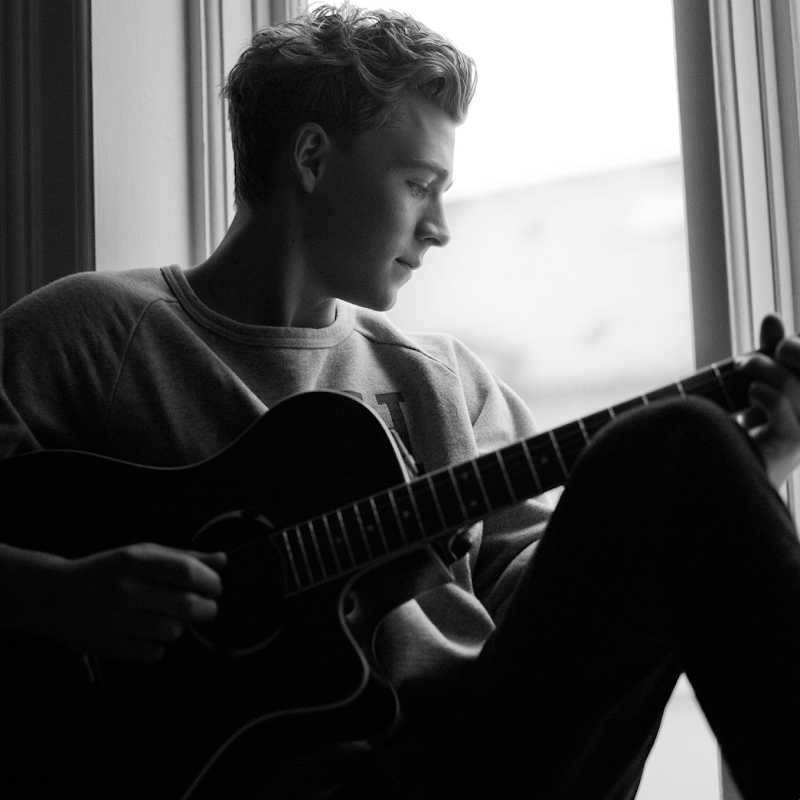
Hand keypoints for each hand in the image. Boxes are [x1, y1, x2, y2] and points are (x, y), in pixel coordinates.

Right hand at [42, 543, 226, 661]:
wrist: (54, 595)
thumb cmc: (107, 572)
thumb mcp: (141, 554)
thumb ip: (183, 557)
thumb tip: (222, 560)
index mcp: (134, 560)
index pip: (185, 571)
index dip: (209, 581)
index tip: (214, 586)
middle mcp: (125, 589)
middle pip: (185, 605)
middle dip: (206, 609)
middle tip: (205, 607)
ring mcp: (115, 620)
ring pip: (173, 631)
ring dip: (180, 627)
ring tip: (167, 617)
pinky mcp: (109, 646)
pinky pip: (154, 653)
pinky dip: (159, 645)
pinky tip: (147, 632)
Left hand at [739, 314, 799, 488]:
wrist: (727, 466)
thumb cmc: (748, 424)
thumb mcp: (760, 383)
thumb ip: (769, 352)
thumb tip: (772, 317)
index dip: (799, 348)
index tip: (779, 345)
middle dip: (786, 352)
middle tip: (748, 359)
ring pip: (793, 385)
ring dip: (762, 369)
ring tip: (742, 369)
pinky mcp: (792, 445)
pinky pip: (782, 409)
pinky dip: (763, 395)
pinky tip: (750, 396)